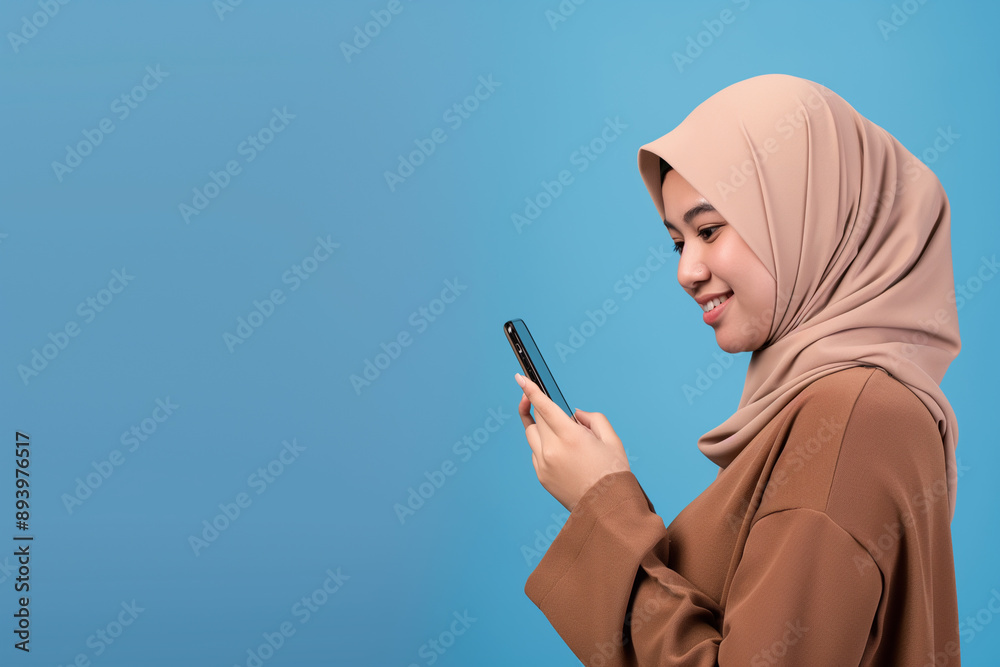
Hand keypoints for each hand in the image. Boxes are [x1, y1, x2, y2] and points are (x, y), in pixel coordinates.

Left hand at [515, 373, 630, 511]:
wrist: (607, 509)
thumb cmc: (612, 473)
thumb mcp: (611, 439)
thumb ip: (592, 418)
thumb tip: (574, 414)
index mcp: (570, 437)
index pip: (544, 407)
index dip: (530, 390)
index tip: (520, 378)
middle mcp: (552, 450)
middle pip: (538, 418)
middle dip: (544, 409)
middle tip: (555, 409)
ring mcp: (543, 464)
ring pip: (532, 434)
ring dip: (542, 426)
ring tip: (557, 429)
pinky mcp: (541, 475)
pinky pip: (536, 452)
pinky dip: (544, 446)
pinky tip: (562, 453)